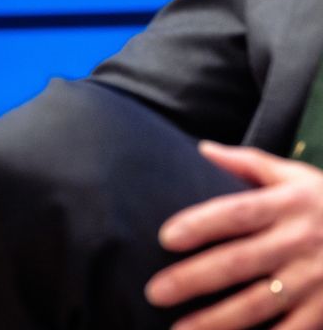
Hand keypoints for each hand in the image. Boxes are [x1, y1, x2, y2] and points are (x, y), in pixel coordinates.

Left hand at [146, 142, 322, 329]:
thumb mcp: (297, 177)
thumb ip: (250, 164)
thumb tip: (202, 149)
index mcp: (288, 205)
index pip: (237, 213)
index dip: (201, 225)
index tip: (165, 238)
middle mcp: (299, 242)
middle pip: (240, 262)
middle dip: (195, 279)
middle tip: (154, 293)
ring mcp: (315, 280)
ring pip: (260, 303)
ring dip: (218, 320)